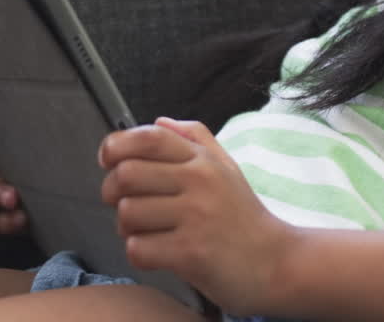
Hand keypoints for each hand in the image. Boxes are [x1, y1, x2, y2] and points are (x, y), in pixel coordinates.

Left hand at [99, 117, 295, 314]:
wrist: (276, 263)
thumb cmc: (243, 217)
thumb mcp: (226, 168)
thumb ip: (195, 138)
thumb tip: (159, 120)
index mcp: (203, 160)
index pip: (148, 137)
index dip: (116, 146)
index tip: (107, 160)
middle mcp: (199, 182)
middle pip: (126, 174)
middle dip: (111, 192)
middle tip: (123, 203)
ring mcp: (195, 217)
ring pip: (127, 213)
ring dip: (128, 228)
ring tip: (147, 231)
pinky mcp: (191, 253)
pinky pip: (138, 248)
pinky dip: (140, 253)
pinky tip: (158, 252)